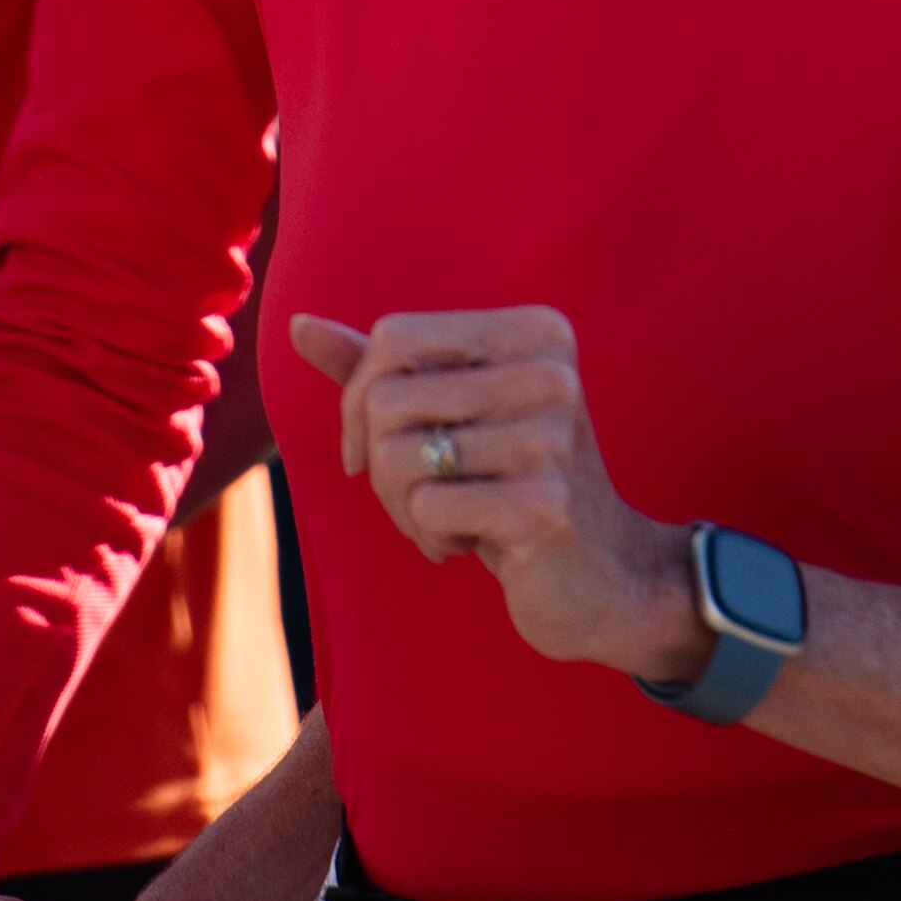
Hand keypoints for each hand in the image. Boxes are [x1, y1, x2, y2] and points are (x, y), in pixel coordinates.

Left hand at [287, 309, 698, 678]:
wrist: (602, 574)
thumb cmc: (514, 483)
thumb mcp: (451, 413)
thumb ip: (380, 369)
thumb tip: (298, 325)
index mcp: (534, 331)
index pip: (393, 337)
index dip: (360, 399)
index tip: (373, 447)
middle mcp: (550, 370)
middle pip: (387, 400)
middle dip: (381, 463)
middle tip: (419, 496)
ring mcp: (552, 436)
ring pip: (399, 456)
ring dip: (404, 506)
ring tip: (448, 519)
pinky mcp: (545, 502)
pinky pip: (428, 509)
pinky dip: (431, 536)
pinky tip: (473, 545)